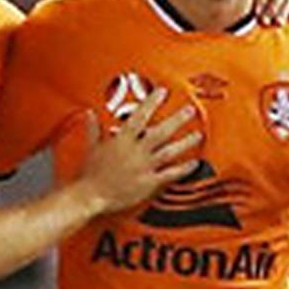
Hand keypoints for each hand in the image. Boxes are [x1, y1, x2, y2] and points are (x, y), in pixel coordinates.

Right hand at [79, 86, 203, 213]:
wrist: (90, 196)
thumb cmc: (90, 174)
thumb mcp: (91, 146)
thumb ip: (94, 128)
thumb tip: (90, 114)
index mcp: (122, 140)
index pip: (139, 116)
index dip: (152, 102)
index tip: (162, 92)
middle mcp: (135, 152)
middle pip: (161, 132)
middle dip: (177, 119)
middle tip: (190, 110)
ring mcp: (144, 167)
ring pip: (169, 152)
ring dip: (185, 142)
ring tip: (198, 135)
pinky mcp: (148, 183)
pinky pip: (170, 174)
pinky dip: (183, 169)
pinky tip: (194, 163)